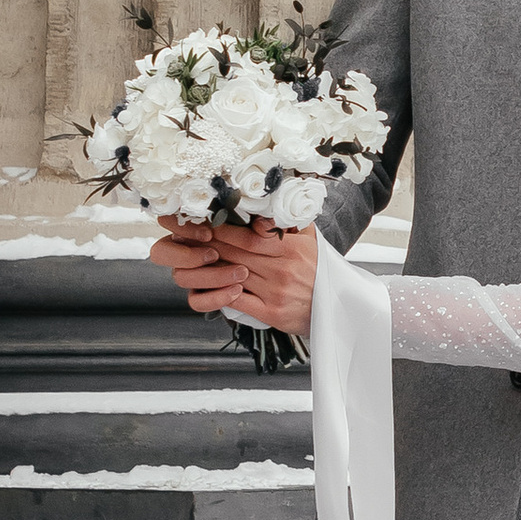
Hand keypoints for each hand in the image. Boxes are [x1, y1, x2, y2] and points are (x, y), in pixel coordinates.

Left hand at [149, 217, 320, 341]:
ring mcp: (275, 292)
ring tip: (185, 255)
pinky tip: (205, 284)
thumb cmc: (323, 273)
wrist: (342, 311)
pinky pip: (239, 301)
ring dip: (206, 265)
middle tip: (178, 229)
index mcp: (291, 248)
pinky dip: (220, 292)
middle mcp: (282, 268)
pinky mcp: (272, 313)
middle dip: (204, 240)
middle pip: (234, 252)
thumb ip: (291, 222)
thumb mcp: (314, 241)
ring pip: (233, 274)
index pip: (247, 234)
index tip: (198, 217)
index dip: (220, 226)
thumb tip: (266, 207)